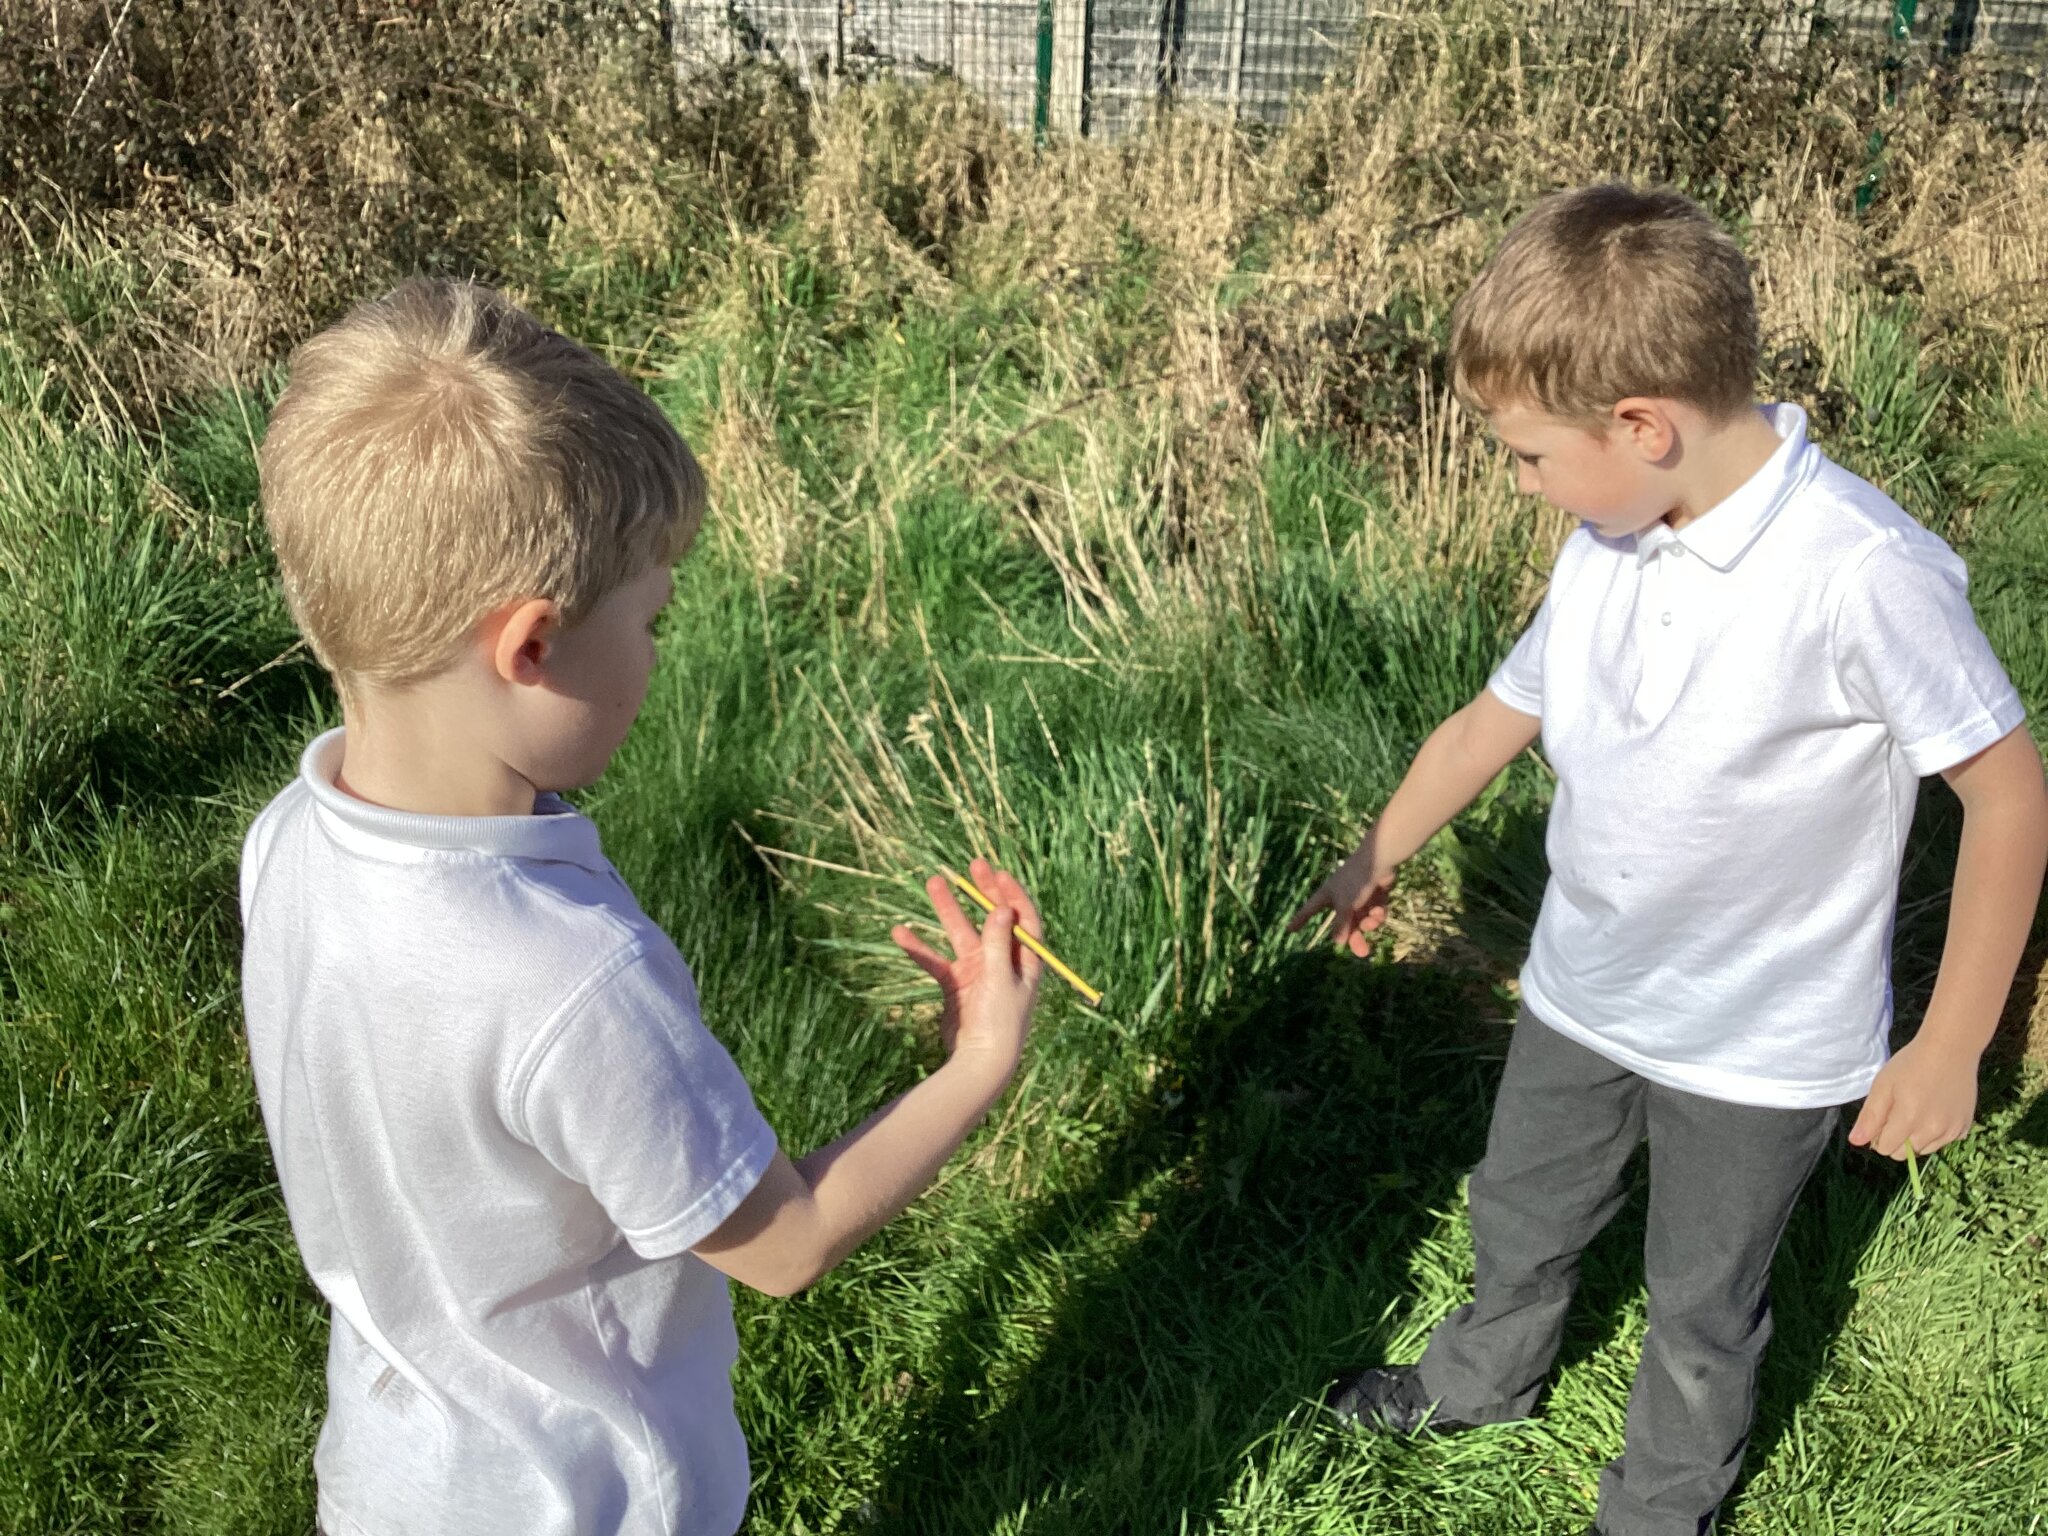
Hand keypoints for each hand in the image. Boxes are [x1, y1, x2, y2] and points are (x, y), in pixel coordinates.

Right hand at [891, 858, 1044, 1075]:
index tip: (998, 874)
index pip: (1024, 920)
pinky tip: (900, 933)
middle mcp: (1003, 962)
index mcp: (1025, 961)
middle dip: (983, 892)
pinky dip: (920, 948)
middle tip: (972, 865)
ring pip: (961, 933)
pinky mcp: (956, 986)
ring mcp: (978, 973)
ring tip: (933, 882)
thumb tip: (1002, 907)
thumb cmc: (1000, 1021)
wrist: (979, 1062)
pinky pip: (936, 960)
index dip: (1013, 895)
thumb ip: (998, 942)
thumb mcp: (1001, 977)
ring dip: (948, 910)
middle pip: (994, 920)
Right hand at [1287, 835, 1396, 957]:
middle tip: (1363, 953)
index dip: (1299, 920)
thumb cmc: (1356, 880)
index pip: (1309, 910)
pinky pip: (1374, 912)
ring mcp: (1358, 897)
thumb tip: (1337, 943)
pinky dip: (1378, 913)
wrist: (1379, 859)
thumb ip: (1341, 924)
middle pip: (1344, 924)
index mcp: (1327, 896)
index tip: (1289, 929)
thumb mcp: (1346, 905)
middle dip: (1355, 937)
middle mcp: (1341, 898)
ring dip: (1369, 923)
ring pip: (1362, 920)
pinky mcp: (1374, 896)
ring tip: (1373, 921)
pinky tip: (1380, 909)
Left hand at [1847, 1036, 1978, 1159]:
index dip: (1879, 1135)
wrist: (1950, 1050)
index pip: (1886, 1148)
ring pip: (1924, 1150)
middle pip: (1904, 1154)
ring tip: (1918, 1109)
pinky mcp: (1965, 1127)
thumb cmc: (1911, 1064)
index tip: (1883, 1116)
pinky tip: (1935, 1111)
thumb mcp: (1883, 1085)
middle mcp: (1933, 1130)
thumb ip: (1870, 1117)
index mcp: (1909, 1119)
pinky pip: (1943, 1142)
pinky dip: (1936, 1134)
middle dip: (1896, 1139)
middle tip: (1899, 1112)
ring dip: (1916, 1138)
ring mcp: (1952, 1130)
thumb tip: (1856, 1142)